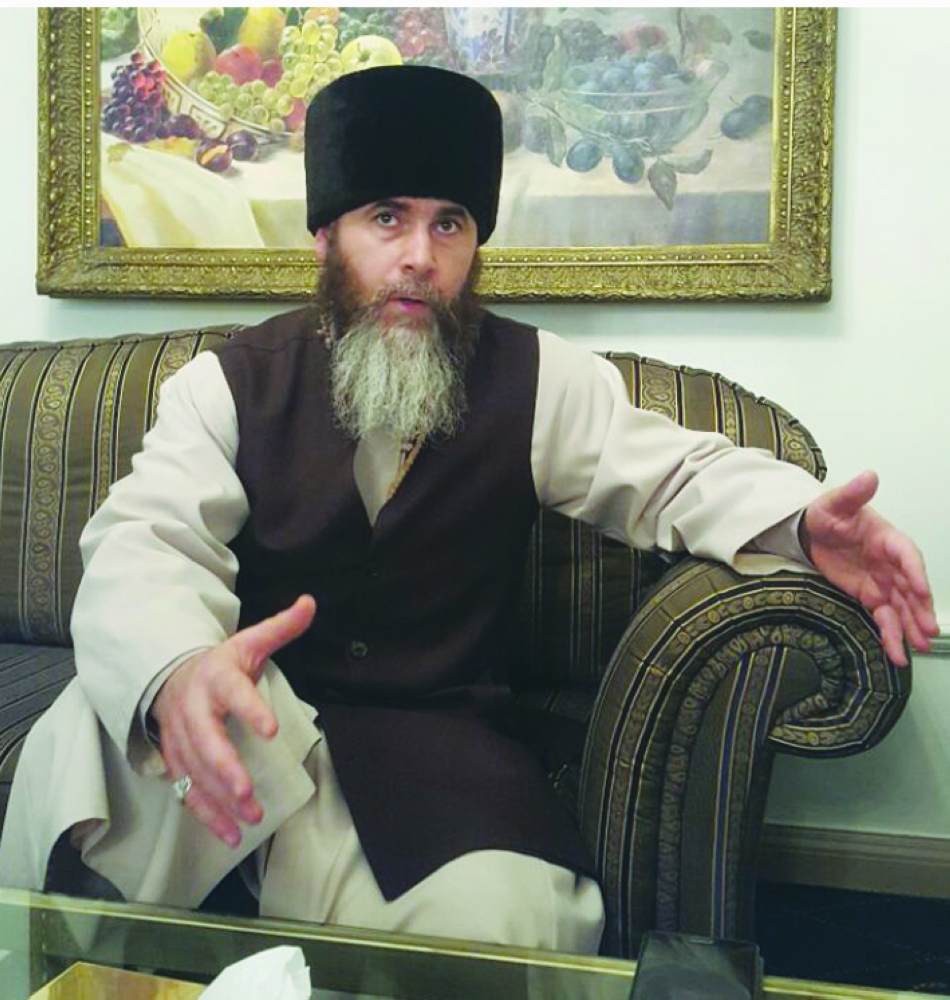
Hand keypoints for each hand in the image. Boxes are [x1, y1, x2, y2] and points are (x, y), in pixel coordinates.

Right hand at [151, 595, 316, 846]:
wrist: (169, 676)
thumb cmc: (219, 663)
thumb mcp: (250, 641)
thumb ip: (281, 627)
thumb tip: (310, 603)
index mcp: (216, 678)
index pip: (233, 693)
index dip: (250, 710)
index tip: (272, 729)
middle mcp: (193, 710)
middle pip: (205, 742)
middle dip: (225, 770)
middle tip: (247, 793)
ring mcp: (180, 739)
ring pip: (194, 773)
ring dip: (219, 800)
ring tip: (249, 820)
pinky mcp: (175, 761)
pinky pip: (188, 792)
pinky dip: (206, 816)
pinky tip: (231, 835)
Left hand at [802, 471, 936, 666]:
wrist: (812, 530)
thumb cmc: (827, 514)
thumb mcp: (834, 502)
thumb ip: (851, 493)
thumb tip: (869, 475)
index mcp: (887, 538)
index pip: (907, 555)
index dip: (915, 571)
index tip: (920, 589)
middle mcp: (891, 563)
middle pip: (910, 588)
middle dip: (919, 609)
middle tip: (927, 629)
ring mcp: (883, 582)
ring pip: (901, 608)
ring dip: (909, 627)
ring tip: (919, 648)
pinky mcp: (870, 596)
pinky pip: (884, 617)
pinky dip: (890, 635)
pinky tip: (897, 654)